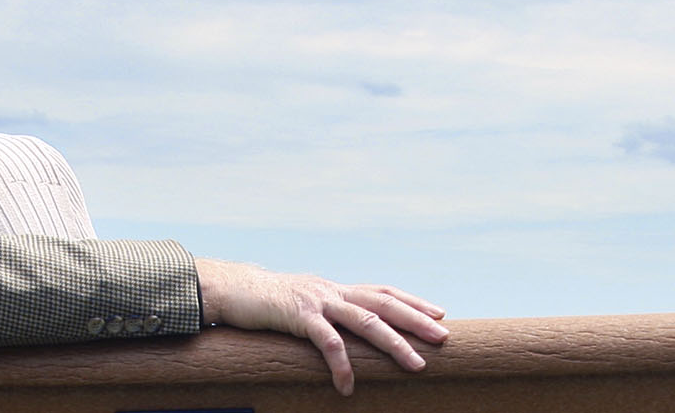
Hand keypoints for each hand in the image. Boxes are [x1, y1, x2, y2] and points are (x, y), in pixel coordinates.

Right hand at [195, 257, 449, 395]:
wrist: (230, 289)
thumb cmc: (265, 303)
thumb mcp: (302, 305)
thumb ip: (324, 315)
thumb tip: (342, 335)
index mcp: (335, 289)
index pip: (382, 291)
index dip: (412, 301)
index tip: (440, 313)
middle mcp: (332, 291)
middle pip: (383, 303)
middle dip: (416, 319)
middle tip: (443, 337)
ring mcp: (317, 301)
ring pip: (365, 321)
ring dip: (393, 344)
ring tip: (415, 366)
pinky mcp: (298, 315)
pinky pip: (328, 341)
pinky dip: (342, 364)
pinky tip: (348, 386)